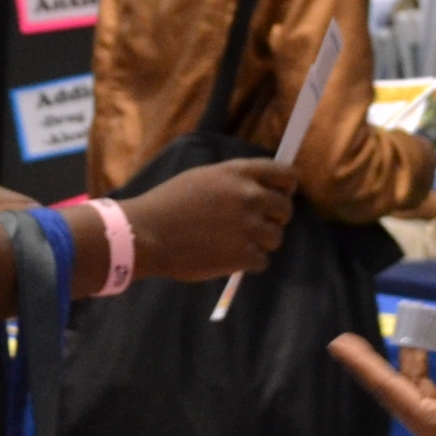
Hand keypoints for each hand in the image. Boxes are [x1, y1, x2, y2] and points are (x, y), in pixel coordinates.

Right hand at [126, 159, 295, 281]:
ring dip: (260, 242)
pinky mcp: (244, 255)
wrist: (148, 233)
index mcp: (240, 173)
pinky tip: (228, 258)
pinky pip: (261, 261)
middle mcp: (251, 197)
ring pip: (276, 238)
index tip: (281, 194)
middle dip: (274, 218)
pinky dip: (248, 262)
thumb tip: (258, 192)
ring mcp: (250, 227)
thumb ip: (234, 182)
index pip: (285, 175)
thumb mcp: (204, 178)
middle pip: (285, 209)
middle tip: (254, 225)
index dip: (287, 186)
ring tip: (236, 244)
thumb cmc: (169, 202)